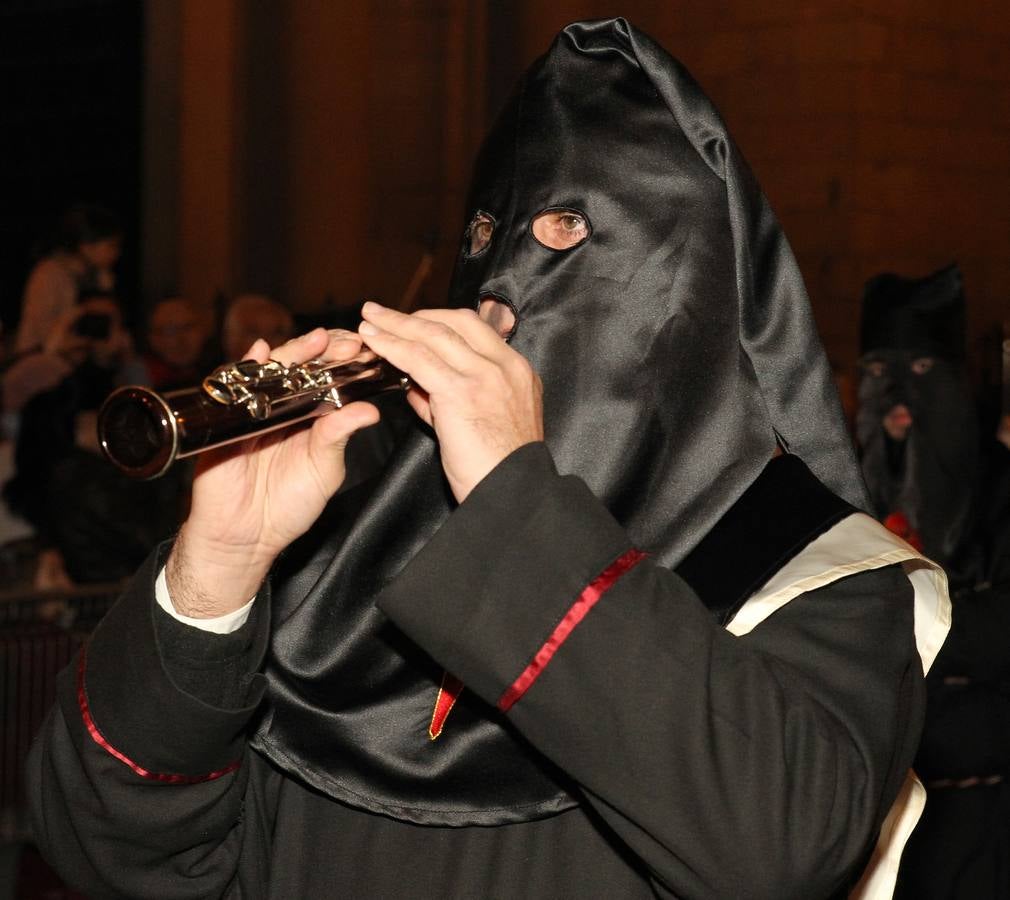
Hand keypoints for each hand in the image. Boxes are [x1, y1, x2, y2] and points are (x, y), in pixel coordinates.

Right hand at [166, 328, 379, 616]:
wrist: (245, 537)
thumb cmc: (287, 506)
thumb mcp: (324, 470)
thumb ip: (340, 437)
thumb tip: (369, 410)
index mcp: (310, 415)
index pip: (330, 377)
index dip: (347, 362)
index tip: (369, 353)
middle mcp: (282, 405)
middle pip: (304, 364)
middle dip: (327, 349)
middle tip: (349, 343)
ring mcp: (253, 407)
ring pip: (273, 367)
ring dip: (295, 350)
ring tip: (319, 340)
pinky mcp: (224, 416)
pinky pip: (232, 384)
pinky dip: (246, 365)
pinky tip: (260, 352)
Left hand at [358, 302, 542, 502]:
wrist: (513, 494)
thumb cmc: (498, 470)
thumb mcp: (485, 424)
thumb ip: (451, 401)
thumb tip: (417, 387)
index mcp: (517, 371)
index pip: (475, 329)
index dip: (438, 320)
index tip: (413, 321)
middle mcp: (506, 366)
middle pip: (455, 322)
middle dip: (415, 315)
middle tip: (382, 313)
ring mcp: (486, 376)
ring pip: (434, 335)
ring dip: (396, 324)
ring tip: (369, 320)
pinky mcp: (462, 391)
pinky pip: (419, 359)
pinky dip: (392, 346)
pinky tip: (373, 343)